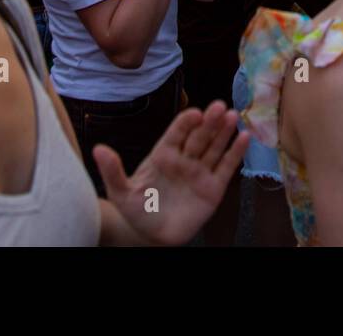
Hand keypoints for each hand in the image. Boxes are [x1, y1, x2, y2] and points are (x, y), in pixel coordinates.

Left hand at [94, 101, 249, 245]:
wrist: (152, 235)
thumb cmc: (136, 209)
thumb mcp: (120, 191)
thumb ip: (112, 170)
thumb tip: (97, 150)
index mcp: (163, 154)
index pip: (176, 133)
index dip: (186, 122)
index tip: (195, 113)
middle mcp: (184, 158)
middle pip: (199, 136)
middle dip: (210, 122)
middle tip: (220, 106)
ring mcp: (200, 171)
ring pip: (214, 147)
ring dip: (225, 132)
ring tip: (234, 116)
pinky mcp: (213, 187)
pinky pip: (226, 167)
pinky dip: (236, 153)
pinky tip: (244, 138)